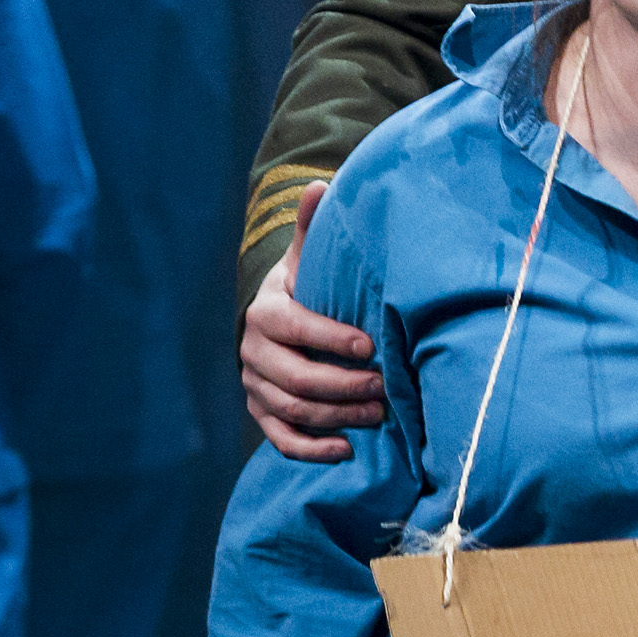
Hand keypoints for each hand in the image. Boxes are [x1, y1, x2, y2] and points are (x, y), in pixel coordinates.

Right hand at [241, 183, 385, 459]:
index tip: (370, 346)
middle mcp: (253, 351)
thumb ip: (313, 230)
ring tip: (378, 415)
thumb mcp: (304, 259)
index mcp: (266, 311)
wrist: (274, 320)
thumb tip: (322, 186)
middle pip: (294, 377)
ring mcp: (255, 385)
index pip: (296, 328)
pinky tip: (346, 450)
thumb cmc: (303, 287)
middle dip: (341, 385)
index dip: (330, 338)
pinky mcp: (261, 412)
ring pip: (291, 409)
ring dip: (336, 416)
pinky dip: (311, 449)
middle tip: (384, 389)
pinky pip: (280, 438)